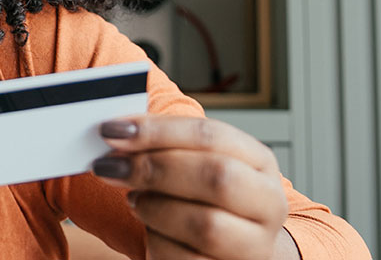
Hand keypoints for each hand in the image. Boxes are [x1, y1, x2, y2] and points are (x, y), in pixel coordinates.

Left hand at [88, 115, 291, 259]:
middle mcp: (268, 203)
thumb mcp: (195, 163)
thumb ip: (165, 144)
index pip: (212, 136)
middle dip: (156, 168)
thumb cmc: (205, 198)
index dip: (158, 131)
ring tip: (134, 200)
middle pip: (217, 177)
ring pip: (206, 225)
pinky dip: (157, 243)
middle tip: (112, 166)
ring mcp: (254, 245)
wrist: (231, 248)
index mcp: (259, 162)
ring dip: (155, 208)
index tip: (113, 131)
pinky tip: (149, 230)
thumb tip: (118, 131)